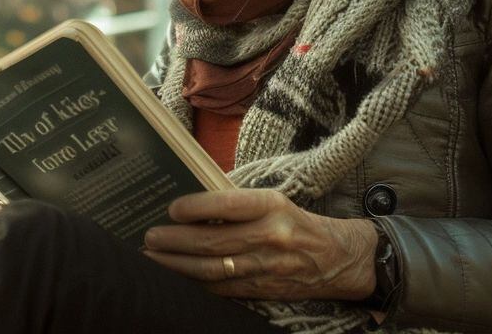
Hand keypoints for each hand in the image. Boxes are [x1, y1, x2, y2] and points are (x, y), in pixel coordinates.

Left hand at [142, 189, 377, 300]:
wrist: (341, 260)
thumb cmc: (298, 223)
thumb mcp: (274, 201)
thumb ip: (237, 203)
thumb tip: (191, 203)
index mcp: (273, 207)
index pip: (229, 204)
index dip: (197, 207)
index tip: (172, 208)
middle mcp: (270, 236)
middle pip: (215, 241)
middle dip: (176, 241)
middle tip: (150, 237)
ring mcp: (266, 268)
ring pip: (214, 268)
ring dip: (178, 265)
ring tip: (153, 257)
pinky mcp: (263, 290)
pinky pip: (223, 287)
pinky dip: (196, 283)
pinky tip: (176, 277)